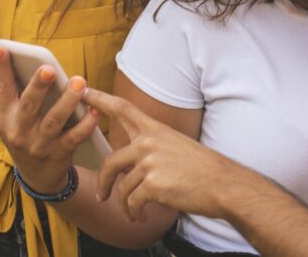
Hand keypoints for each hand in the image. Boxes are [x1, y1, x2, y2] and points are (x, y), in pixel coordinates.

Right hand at [0, 45, 101, 192]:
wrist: (37, 176)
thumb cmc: (27, 133)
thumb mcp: (16, 118)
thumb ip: (23, 93)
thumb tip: (38, 62)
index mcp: (5, 116)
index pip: (3, 88)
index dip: (2, 68)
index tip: (2, 47)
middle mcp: (18, 131)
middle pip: (29, 105)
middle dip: (38, 86)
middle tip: (49, 69)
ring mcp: (38, 145)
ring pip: (53, 120)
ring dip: (67, 101)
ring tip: (79, 82)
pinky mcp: (58, 154)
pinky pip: (74, 137)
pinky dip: (86, 123)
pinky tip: (95, 110)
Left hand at [83, 88, 258, 221]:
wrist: (223, 185)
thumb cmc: (202, 169)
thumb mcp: (177, 146)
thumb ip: (152, 148)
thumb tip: (131, 162)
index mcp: (155, 130)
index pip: (123, 108)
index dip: (101, 99)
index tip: (84, 92)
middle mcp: (149, 142)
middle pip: (111, 161)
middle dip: (104, 182)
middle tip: (102, 196)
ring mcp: (150, 162)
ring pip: (122, 187)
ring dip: (125, 205)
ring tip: (135, 212)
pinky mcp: (152, 184)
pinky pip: (131, 202)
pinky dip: (133, 213)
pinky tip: (142, 215)